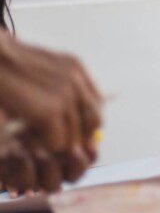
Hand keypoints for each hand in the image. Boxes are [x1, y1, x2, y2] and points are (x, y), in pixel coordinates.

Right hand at [0, 31, 100, 165]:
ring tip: (32, 135)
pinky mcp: (50, 111)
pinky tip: (25, 136)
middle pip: (93, 122)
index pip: (96, 104)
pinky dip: (41, 146)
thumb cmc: (2, 69)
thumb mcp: (37, 70)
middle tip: (51, 139)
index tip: (67, 132)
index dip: (84, 122)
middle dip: (76, 136)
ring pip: (75, 136)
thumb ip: (58, 87)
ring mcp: (65, 94)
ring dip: (55, 142)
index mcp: (74, 67)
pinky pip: (57, 142)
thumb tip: (76, 124)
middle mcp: (75, 79)